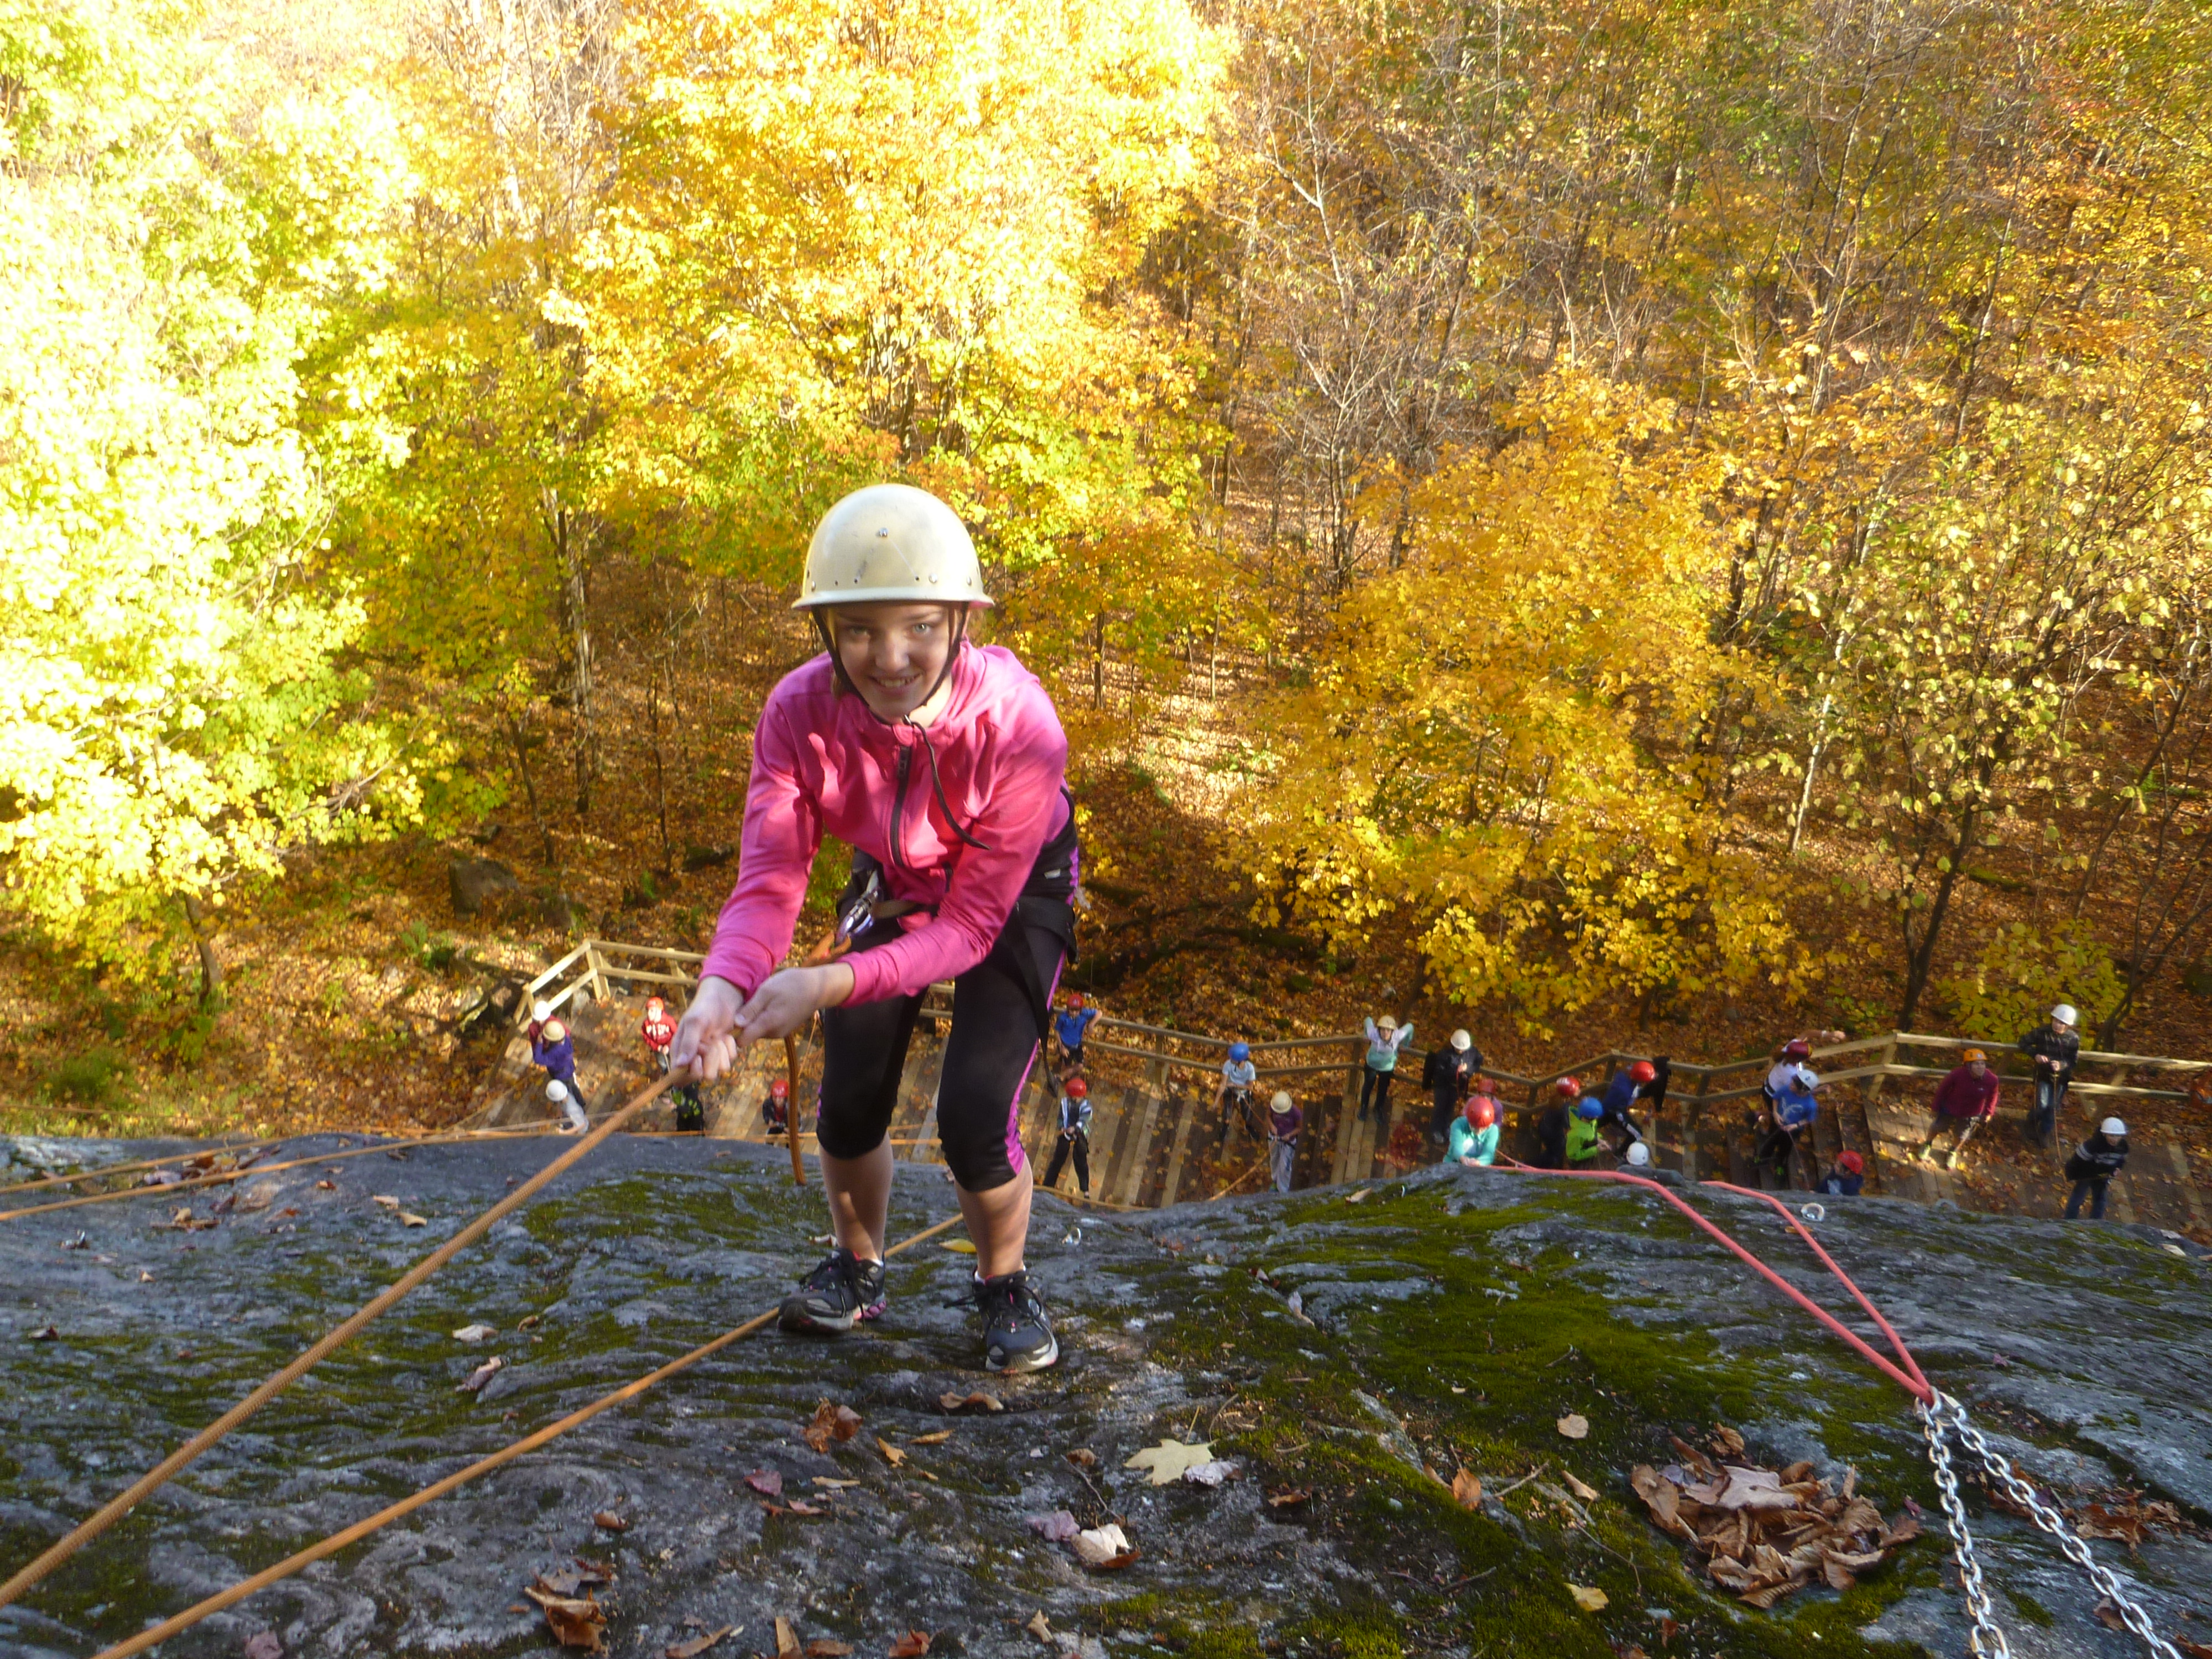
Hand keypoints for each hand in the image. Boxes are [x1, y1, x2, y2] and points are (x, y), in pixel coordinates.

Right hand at [670, 977, 744, 1080]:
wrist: (724, 997)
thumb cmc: (704, 1007)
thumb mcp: (695, 1022)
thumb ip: (688, 1043)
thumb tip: (679, 1065)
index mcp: (680, 1052)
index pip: (680, 1078)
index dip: (691, 1073)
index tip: (698, 1059)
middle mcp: (694, 1058)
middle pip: (704, 1076)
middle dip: (710, 1059)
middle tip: (710, 1042)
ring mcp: (710, 1056)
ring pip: (720, 1069)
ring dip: (722, 1052)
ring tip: (718, 1036)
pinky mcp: (724, 1053)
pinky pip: (730, 1059)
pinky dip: (730, 1047)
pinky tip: (726, 1035)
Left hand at [731, 963, 854, 1044]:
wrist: (819, 987)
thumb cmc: (792, 985)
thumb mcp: (768, 991)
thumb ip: (751, 1009)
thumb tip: (735, 1024)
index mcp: (768, 1024)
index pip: (742, 1041)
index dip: (732, 1034)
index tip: (728, 1021)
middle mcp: (774, 1033)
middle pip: (749, 1034)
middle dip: (744, 1023)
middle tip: (746, 1002)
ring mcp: (780, 1032)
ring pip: (758, 1030)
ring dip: (755, 1018)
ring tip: (760, 1000)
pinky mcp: (784, 1028)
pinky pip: (767, 1026)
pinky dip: (764, 1017)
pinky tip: (769, 1004)